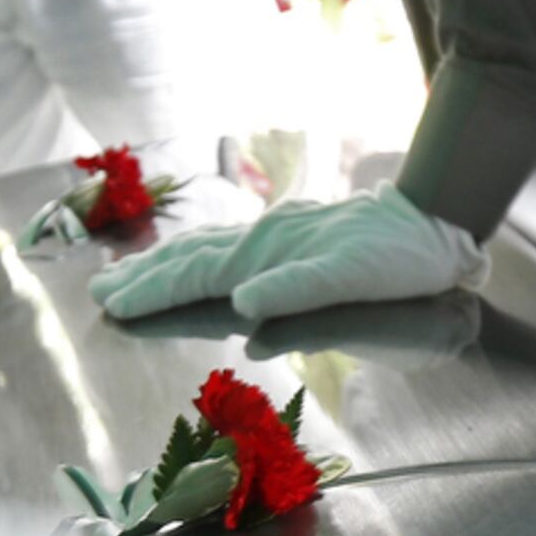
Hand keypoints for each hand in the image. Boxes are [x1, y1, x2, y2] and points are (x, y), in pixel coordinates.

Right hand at [87, 184, 485, 320]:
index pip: (196, 277)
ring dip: (163, 266)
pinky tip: (193, 262)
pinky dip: (196, 259)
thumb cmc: (401, 264)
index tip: (111, 307)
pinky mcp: (290, 242)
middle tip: (97, 292)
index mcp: (270, 257)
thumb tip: (241, 308)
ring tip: (127, 276)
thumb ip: (298, 294)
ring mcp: (276, 238)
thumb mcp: (356, 282)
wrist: (438, 227)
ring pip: (205, 252)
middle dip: (143, 278)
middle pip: (189, 260)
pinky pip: (227, 251)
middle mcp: (264, 243)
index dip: (153, 294)